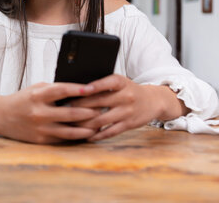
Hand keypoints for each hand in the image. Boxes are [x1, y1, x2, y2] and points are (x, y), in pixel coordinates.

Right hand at [0, 82, 100, 143]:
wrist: (1, 115)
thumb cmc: (22, 99)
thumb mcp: (36, 89)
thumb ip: (55, 89)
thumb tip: (80, 89)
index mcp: (37, 96)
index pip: (61, 90)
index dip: (77, 89)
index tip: (92, 88)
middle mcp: (39, 113)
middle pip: (69, 113)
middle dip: (88, 112)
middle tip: (102, 109)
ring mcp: (40, 128)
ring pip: (69, 131)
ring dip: (86, 128)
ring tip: (99, 125)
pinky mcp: (40, 139)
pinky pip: (63, 139)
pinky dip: (76, 137)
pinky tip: (87, 134)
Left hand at [71, 75, 187, 141]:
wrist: (153, 101)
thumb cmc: (129, 90)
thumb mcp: (120, 82)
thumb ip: (103, 84)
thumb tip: (78, 89)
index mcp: (122, 82)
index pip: (108, 82)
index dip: (94, 86)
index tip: (80, 89)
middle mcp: (126, 96)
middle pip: (100, 102)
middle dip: (81, 106)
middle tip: (65, 108)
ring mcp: (127, 111)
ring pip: (102, 119)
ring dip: (85, 122)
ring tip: (71, 123)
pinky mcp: (128, 124)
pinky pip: (110, 131)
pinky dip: (97, 134)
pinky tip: (86, 135)